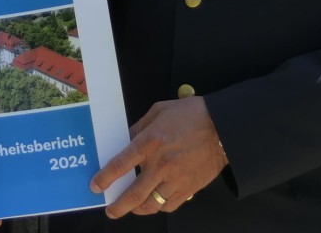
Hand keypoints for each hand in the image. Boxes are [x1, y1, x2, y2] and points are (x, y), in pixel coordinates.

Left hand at [94, 95, 225, 215]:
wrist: (224, 126)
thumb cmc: (192, 114)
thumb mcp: (159, 111)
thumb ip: (140, 127)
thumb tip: (126, 140)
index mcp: (150, 142)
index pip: (120, 165)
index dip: (105, 178)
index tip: (96, 186)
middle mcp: (161, 164)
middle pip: (133, 194)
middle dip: (118, 206)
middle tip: (110, 211)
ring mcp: (176, 179)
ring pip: (151, 204)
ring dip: (137, 210)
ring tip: (131, 209)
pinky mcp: (189, 188)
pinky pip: (169, 205)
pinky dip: (159, 207)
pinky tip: (154, 203)